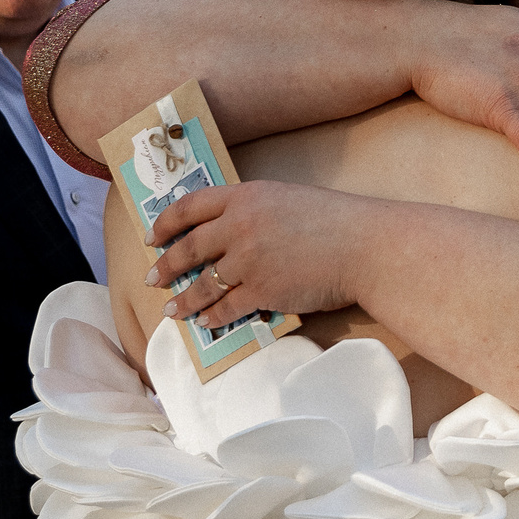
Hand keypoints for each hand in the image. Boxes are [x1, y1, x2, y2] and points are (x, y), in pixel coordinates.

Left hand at [148, 180, 364, 329]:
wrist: (366, 247)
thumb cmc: (335, 221)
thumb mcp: (287, 200)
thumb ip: (253, 211)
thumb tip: (227, 233)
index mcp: (246, 196)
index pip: (191, 205)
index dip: (166, 222)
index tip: (153, 236)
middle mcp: (240, 226)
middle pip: (190, 247)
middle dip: (166, 265)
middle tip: (153, 278)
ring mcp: (249, 260)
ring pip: (203, 283)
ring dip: (183, 299)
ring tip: (172, 309)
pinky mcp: (262, 290)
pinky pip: (226, 307)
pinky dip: (212, 317)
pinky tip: (204, 322)